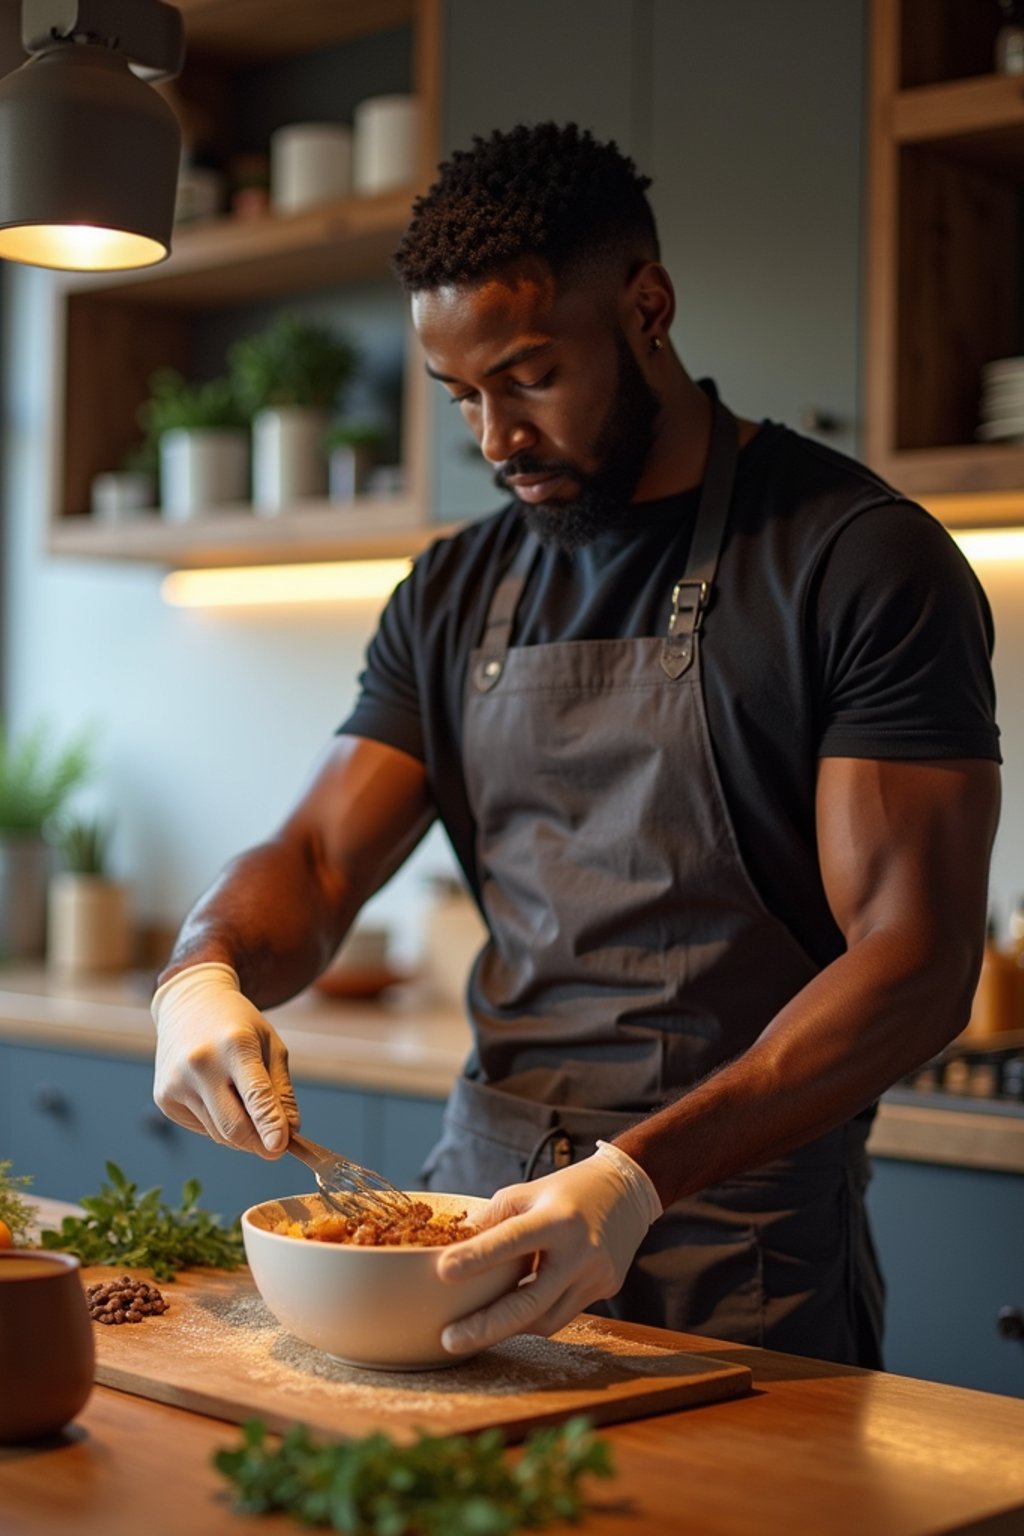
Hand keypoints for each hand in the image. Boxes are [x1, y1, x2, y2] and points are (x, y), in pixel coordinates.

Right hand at [151, 962, 299, 1156]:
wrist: (189, 1004)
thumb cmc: (239, 1026)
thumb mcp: (271, 1046)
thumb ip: (281, 1092)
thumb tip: (289, 1134)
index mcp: (235, 1044)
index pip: (255, 1096)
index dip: (270, 1126)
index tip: (280, 1148)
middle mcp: (200, 1064)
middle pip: (233, 1126)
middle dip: (259, 1143)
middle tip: (276, 1147)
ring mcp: (176, 1082)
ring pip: (218, 1133)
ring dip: (241, 1134)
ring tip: (245, 1106)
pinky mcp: (163, 1097)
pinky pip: (201, 1128)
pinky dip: (218, 1124)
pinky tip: (218, 1096)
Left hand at [437, 1140, 661, 1354]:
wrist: (628, 1192)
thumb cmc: (568, 1190)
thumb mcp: (527, 1192)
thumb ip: (492, 1220)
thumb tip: (454, 1247)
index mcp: (557, 1218)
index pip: (512, 1240)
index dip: (477, 1257)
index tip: (443, 1271)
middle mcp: (580, 1251)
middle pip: (529, 1302)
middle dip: (486, 1326)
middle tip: (449, 1338)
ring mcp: (596, 1276)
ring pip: (545, 1319)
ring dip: (509, 1327)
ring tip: (475, 1329)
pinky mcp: (604, 1290)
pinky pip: (562, 1312)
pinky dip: (534, 1315)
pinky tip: (514, 1312)